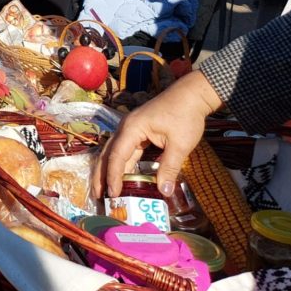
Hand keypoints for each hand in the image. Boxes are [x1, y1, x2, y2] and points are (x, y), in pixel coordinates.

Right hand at [93, 70, 222, 198]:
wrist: (191, 95)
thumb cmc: (185, 116)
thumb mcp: (180, 144)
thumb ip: (169, 167)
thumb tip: (164, 192)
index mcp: (132, 128)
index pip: (117, 156)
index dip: (114, 176)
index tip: (113, 194)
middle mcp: (126, 128)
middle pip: (108, 154)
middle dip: (102, 174)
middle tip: (99, 195)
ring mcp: (130, 129)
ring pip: (115, 152)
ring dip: (109, 170)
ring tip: (106, 190)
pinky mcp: (138, 132)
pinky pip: (125, 151)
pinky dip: (122, 165)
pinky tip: (122, 177)